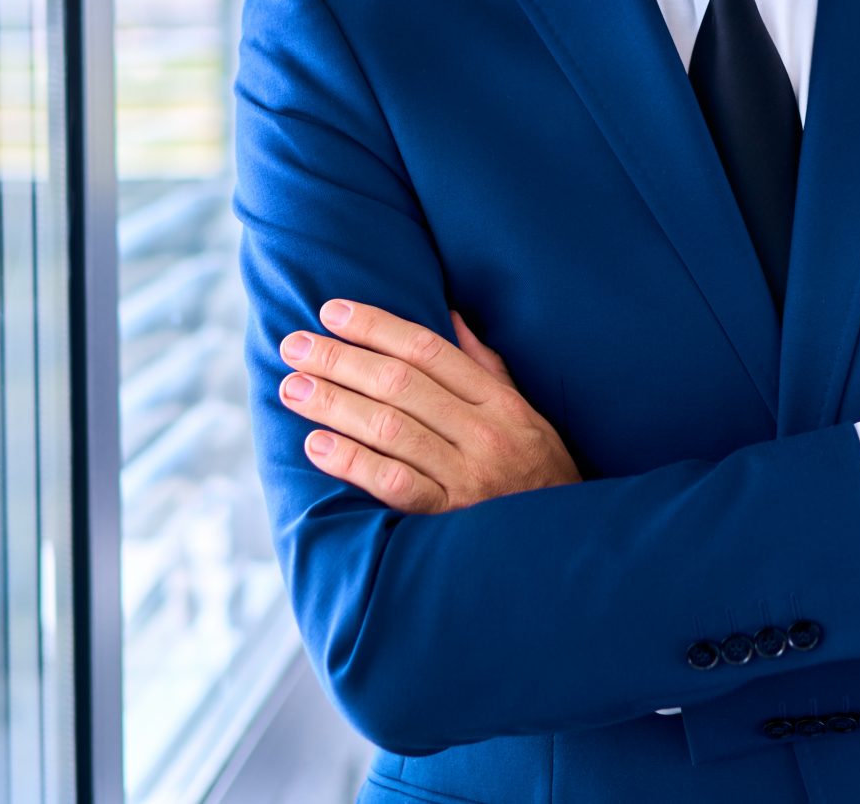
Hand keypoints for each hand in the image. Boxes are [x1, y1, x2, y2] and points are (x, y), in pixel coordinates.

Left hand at [278, 298, 580, 513]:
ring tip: (293, 388)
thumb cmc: (539, 473)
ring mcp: (468, 477)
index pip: (428, 350)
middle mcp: (484, 433)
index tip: (331, 312)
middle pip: (400, 383)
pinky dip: (352, 462)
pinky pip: (394, 484)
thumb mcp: (524, 412)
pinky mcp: (451, 518)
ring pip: (390, 428)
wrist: (565, 548)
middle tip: (294, 346)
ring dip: (334, 404)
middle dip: (340, 359)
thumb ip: (484, 366)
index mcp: (499, 402)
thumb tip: (450, 315)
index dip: (376, 326)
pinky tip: (316, 445)